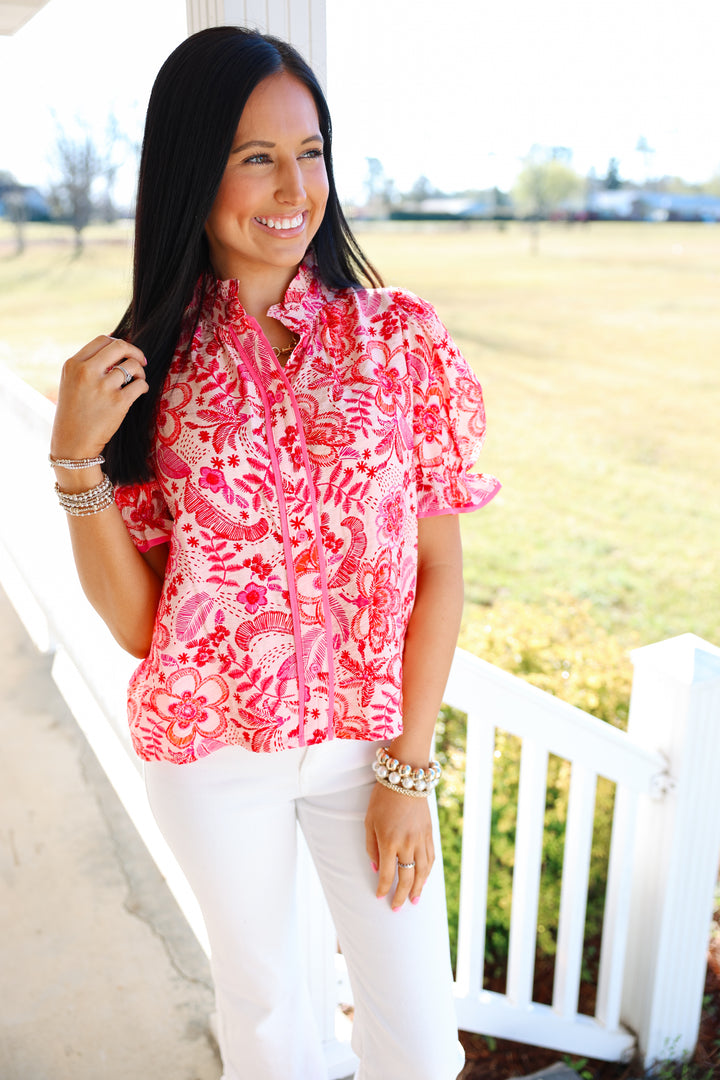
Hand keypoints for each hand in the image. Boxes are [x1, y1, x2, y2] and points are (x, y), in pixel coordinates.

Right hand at [51, 336, 148, 459]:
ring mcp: (103, 387)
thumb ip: (88, 365)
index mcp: (73, 365)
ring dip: (140, 371)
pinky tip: (139, 392)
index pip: (102, 340)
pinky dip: (143, 386)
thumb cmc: (74, 413)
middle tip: (141, 360)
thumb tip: (117, 347)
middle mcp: (87, 372)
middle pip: (120, 346)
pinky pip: (140, 384)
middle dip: (135, 351)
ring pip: (133, 366)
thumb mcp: (71, 383)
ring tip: (136, 381)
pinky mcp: (118, 402)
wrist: (73, 444)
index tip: (125, 353)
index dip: (118, 343)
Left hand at [365, 782, 434, 910]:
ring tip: (414, 901)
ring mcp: (421, 839)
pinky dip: (427, 872)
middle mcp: (407, 844)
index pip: (386, 874)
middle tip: (397, 908)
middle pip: (407, 877)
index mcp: (389, 841)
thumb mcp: (369, 822)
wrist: (406, 779)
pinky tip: (423, 879)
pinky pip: (431, 858)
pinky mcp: (430, 834)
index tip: (380, 897)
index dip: (383, 888)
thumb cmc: (382, 799)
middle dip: (401, 895)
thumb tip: (375, 868)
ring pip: (422, 871)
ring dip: (418, 888)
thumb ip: (371, 847)